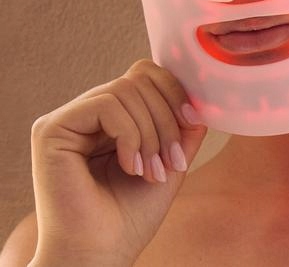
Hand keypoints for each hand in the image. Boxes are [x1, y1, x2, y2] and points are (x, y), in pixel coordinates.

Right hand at [30, 59, 206, 266]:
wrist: (100, 255)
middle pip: (139, 79)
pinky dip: (129, 135)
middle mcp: (88, 111)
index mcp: (113, 116)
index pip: (146, 75)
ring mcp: (69, 118)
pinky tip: (130, 166)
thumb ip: (184, 126)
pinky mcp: (52, 129)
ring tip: (151, 171)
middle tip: (172, 161)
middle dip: (166, 118)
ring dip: (151, 133)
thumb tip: (201, 96)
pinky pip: (106, 105)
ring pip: (126, 90)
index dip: (174, 91)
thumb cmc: (132, 215)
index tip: (193, 123)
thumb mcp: (170, 160)